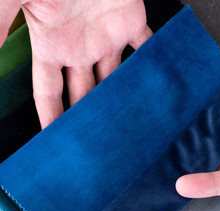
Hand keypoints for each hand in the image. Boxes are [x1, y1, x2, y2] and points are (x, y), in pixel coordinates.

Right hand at [0, 0, 151, 128]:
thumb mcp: (16, 1)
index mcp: (52, 48)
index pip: (49, 92)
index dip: (51, 116)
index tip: (55, 139)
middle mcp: (80, 49)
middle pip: (84, 92)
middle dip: (88, 115)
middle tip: (96, 140)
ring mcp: (106, 38)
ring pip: (115, 77)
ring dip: (121, 97)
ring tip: (129, 122)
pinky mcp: (130, 23)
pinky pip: (147, 48)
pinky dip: (153, 62)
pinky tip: (157, 83)